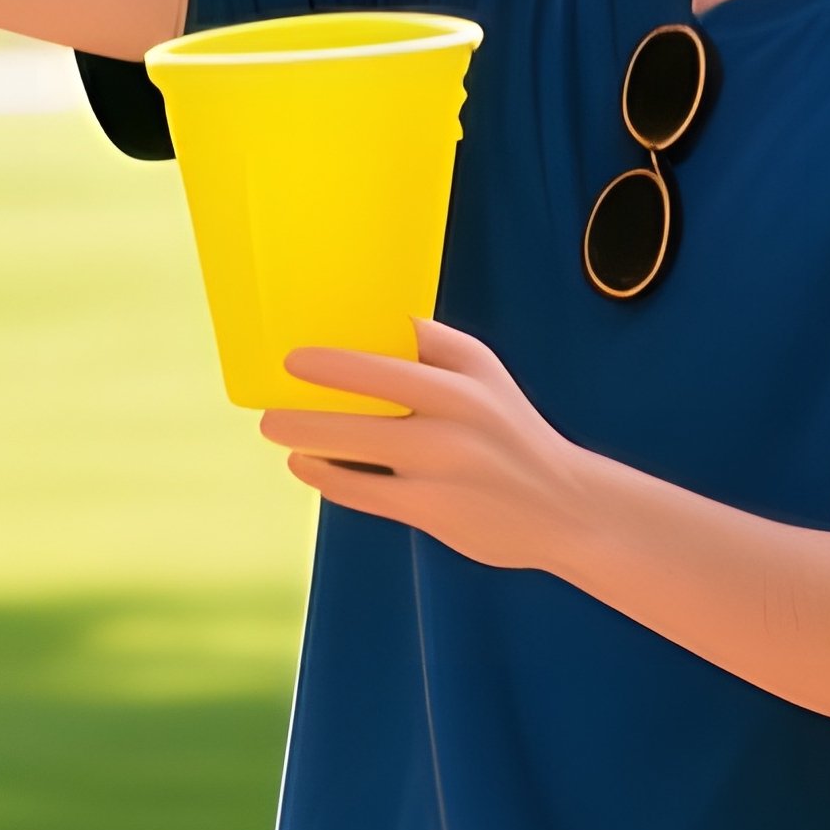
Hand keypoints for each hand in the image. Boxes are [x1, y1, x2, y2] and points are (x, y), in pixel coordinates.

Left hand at [258, 317, 591, 574]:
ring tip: (276, 431)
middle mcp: (452, 422)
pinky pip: (363, 492)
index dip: (332, 363)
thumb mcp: (486, 374)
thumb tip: (373, 319)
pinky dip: (327, 477)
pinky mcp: (432, 510)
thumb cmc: (510, 429)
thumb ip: (434, 344)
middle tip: (267, 405)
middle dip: (304, 408)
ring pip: (354, 453)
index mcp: (463, 381)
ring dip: (306, 441)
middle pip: (360, 410)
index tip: (293, 359)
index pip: (386, 365)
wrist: (562, 503)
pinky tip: (306, 466)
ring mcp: (440, 469)